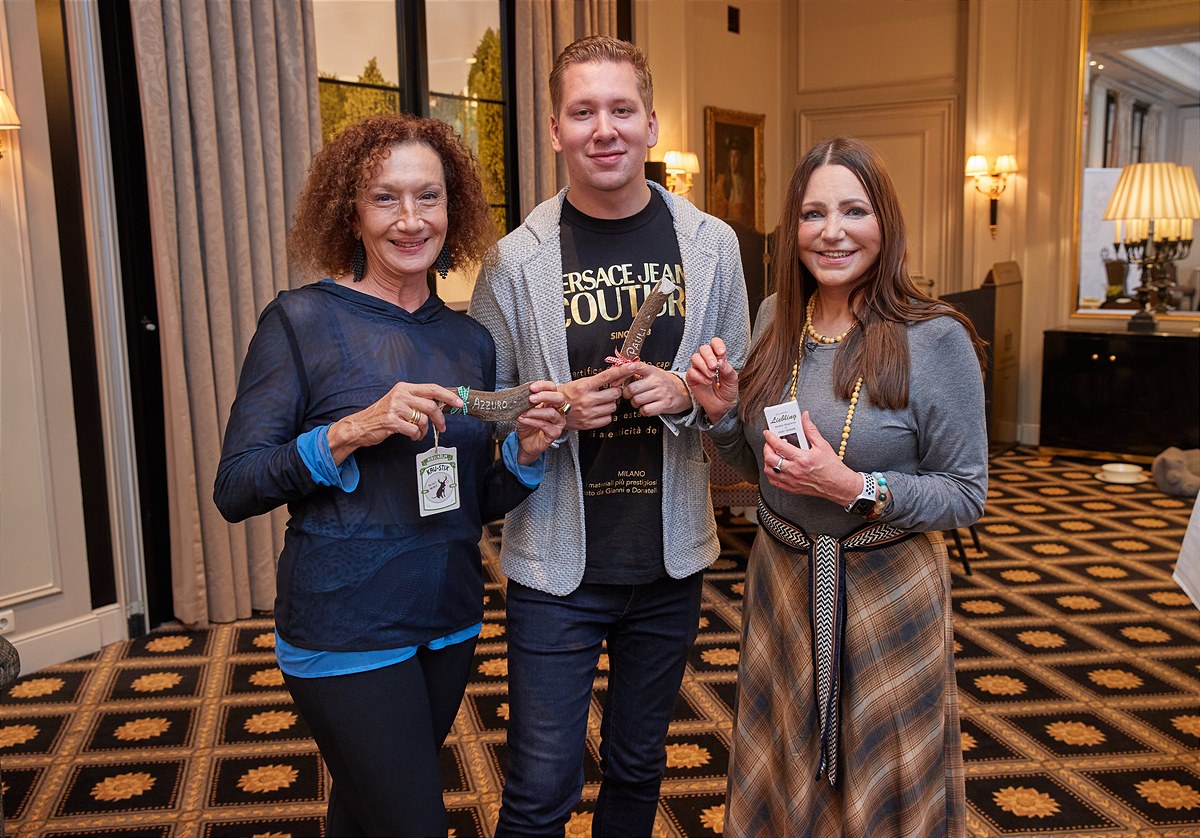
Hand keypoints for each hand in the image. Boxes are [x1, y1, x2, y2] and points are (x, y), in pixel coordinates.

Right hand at [327, 382, 461, 463]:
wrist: (360, 425)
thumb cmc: (382, 415)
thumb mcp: (399, 401)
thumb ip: (417, 400)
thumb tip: (441, 404)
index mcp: (404, 387)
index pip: (432, 388)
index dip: (448, 396)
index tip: (459, 403)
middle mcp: (400, 394)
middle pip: (431, 405)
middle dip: (440, 419)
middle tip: (442, 428)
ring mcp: (395, 407)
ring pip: (423, 419)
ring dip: (424, 430)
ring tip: (418, 433)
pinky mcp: (391, 421)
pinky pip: (414, 430)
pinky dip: (416, 436)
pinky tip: (412, 436)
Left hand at [515, 381, 567, 463]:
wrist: (525, 442)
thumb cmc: (527, 424)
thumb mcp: (525, 409)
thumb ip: (527, 401)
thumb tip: (523, 393)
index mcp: (551, 401)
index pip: (553, 388)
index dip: (543, 386)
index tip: (532, 387)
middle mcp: (558, 410)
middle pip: (559, 398)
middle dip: (544, 396)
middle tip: (531, 398)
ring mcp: (558, 422)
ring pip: (551, 413)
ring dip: (535, 412)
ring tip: (524, 413)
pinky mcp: (555, 433)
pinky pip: (545, 425)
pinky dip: (532, 421)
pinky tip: (524, 419)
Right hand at [558, 365, 631, 429]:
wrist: (552, 410)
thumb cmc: (567, 394)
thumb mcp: (579, 383)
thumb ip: (596, 380)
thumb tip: (615, 373)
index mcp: (583, 386)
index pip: (606, 376)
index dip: (621, 370)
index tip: (632, 366)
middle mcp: (586, 400)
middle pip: (614, 393)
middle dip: (614, 391)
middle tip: (608, 391)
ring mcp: (588, 413)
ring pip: (613, 407)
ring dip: (610, 403)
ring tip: (600, 402)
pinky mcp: (589, 424)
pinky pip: (608, 418)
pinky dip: (606, 414)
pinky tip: (598, 411)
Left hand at [621, 361, 691, 416]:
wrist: (683, 391)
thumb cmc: (663, 383)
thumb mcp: (652, 373)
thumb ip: (637, 373)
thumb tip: (616, 375)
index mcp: (652, 371)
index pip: (636, 367)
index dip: (624, 373)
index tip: (616, 380)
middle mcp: (657, 381)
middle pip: (632, 389)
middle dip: (627, 394)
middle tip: (630, 394)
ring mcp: (661, 393)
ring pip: (637, 400)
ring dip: (635, 403)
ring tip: (639, 401)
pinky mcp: (665, 405)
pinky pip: (645, 410)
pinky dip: (643, 411)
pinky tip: (646, 407)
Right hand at [685, 337, 737, 422]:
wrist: (723, 406)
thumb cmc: (728, 391)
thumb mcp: (733, 379)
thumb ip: (728, 368)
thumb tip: (721, 361)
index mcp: (718, 357)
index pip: (715, 343)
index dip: (717, 345)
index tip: (722, 353)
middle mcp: (707, 361)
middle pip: (703, 349)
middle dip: (709, 356)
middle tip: (715, 367)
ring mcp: (699, 369)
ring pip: (695, 358)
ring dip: (703, 366)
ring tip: (712, 376)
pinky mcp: (692, 378)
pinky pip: (691, 372)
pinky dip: (700, 376)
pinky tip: (707, 382)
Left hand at [762, 412, 861, 503]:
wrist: (838, 485)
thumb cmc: (832, 466)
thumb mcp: (823, 445)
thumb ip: (810, 429)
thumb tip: (805, 416)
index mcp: (802, 458)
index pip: (779, 446)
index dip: (770, 437)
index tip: (767, 433)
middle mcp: (794, 471)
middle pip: (770, 459)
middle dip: (766, 448)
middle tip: (769, 443)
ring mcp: (792, 481)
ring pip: (769, 471)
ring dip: (767, 461)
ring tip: (771, 454)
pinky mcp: (791, 488)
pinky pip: (774, 482)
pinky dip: (770, 473)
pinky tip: (774, 467)